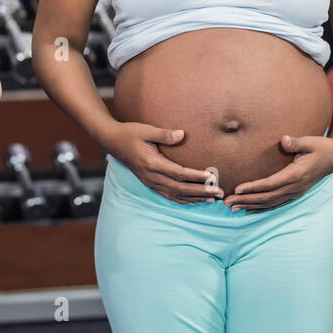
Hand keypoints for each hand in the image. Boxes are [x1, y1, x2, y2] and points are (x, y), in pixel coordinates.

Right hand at [107, 121, 225, 203]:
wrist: (113, 141)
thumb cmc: (130, 133)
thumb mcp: (147, 130)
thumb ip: (165, 134)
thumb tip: (182, 134)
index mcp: (152, 164)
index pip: (179, 173)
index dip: (196, 176)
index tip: (212, 177)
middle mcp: (152, 177)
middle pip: (180, 188)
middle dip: (201, 192)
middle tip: (220, 193)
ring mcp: (150, 182)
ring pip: (176, 194)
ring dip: (195, 198)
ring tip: (213, 200)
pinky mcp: (150, 183)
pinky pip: (168, 195)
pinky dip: (182, 200)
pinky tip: (194, 202)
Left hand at [222, 134, 332, 211]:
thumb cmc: (321, 146)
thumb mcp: (310, 141)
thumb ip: (296, 142)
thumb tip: (283, 139)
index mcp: (296, 174)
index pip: (270, 184)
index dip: (253, 187)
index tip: (237, 189)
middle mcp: (295, 187)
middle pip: (266, 197)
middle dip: (245, 200)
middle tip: (226, 202)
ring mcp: (295, 192)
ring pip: (270, 203)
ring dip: (250, 206)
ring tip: (232, 208)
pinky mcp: (296, 193)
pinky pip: (276, 204)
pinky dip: (262, 208)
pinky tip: (249, 210)